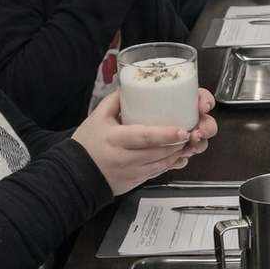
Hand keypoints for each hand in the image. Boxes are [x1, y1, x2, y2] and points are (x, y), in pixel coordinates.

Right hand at [72, 90, 219, 195]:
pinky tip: (179, 155)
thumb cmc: (86, 146)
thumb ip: (114, 101)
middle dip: (179, 143)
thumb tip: (130, 86)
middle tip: (194, 132)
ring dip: (178, 154)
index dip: (166, 134)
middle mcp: (126, 158)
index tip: (182, 130)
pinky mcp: (136, 181)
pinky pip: (158, 173)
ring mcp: (132, 172)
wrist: (76, 175)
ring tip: (189, 142)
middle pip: (159, 152)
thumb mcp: (97, 118)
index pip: (145, 137)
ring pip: (162, 164)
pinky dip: (171, 164)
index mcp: (116, 139)